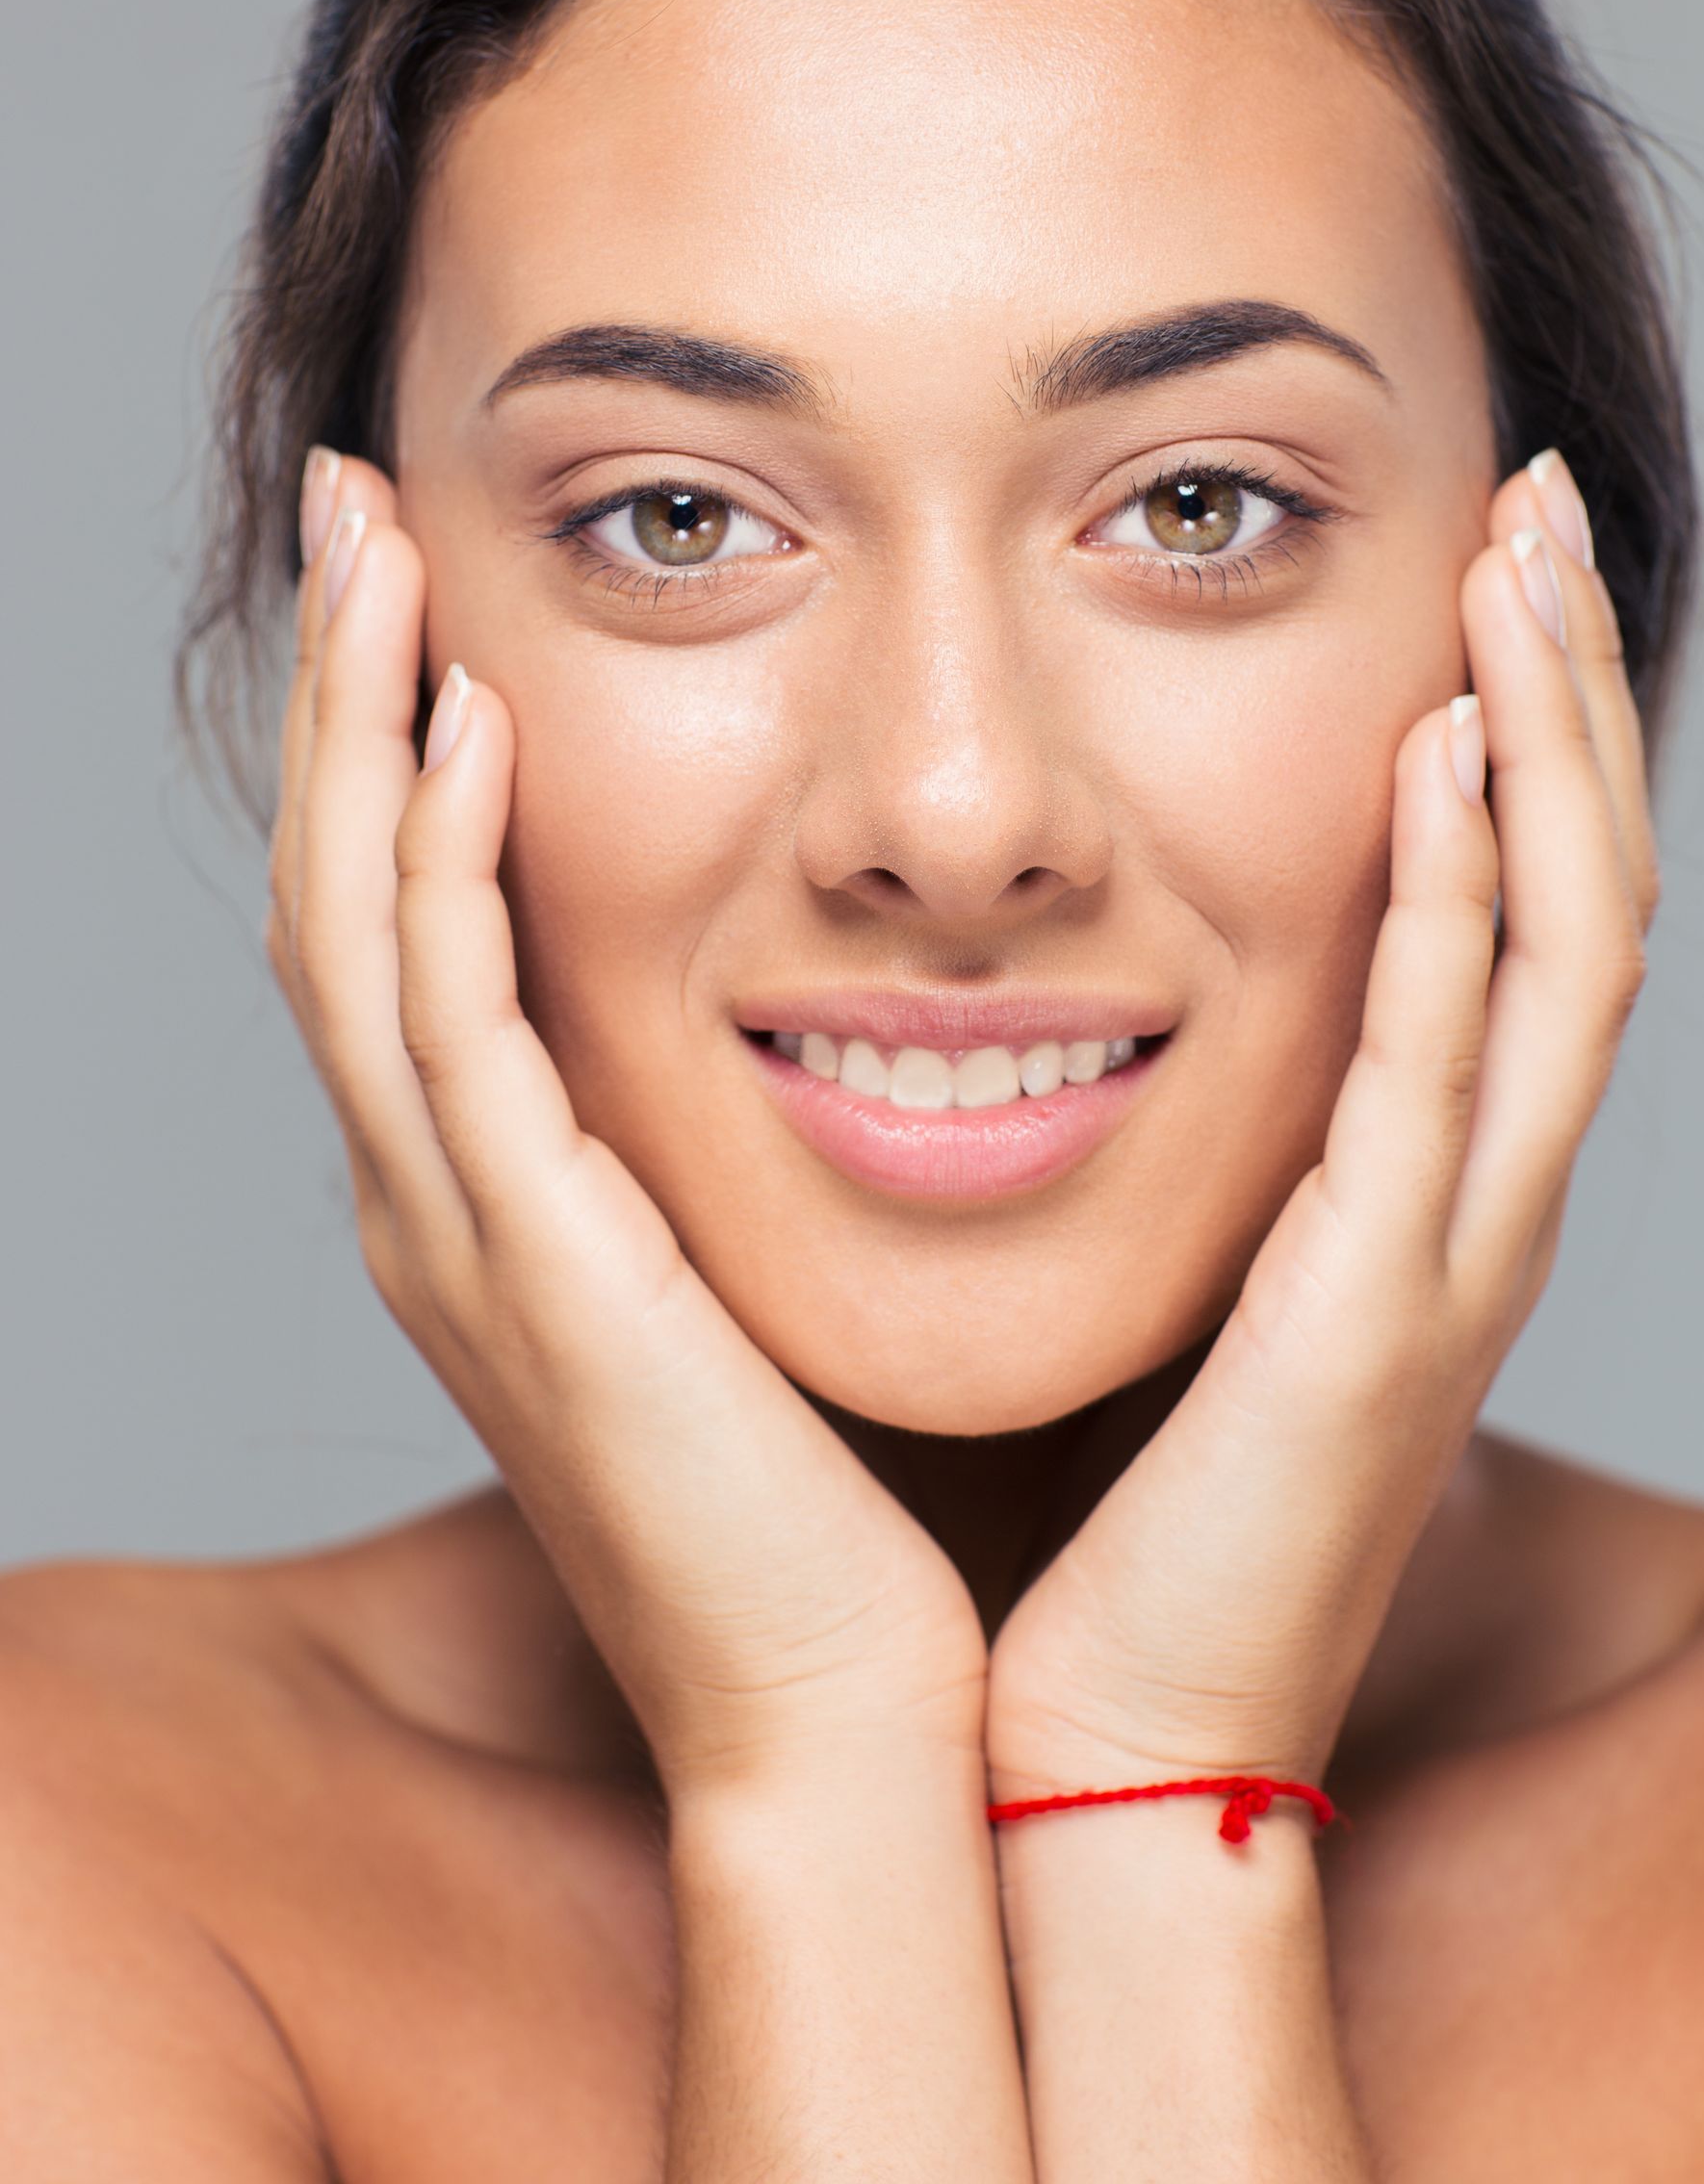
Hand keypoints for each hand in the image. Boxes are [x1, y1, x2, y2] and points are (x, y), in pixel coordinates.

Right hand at [267, 458, 985, 1791]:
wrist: (849, 1714)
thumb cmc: (832, 1495)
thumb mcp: (744, 1268)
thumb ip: (715, 1137)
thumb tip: (802, 994)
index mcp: (493, 1195)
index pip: (398, 920)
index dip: (386, 744)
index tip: (422, 582)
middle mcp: (435, 1201)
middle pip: (335, 888)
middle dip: (340, 689)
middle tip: (358, 508)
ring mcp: (459, 1237)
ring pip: (352, 928)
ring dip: (358, 728)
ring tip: (382, 552)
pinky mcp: (532, 1270)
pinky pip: (449, 1029)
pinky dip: (442, 866)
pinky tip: (468, 729)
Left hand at [986, 457, 1658, 1793]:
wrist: (1116, 1738)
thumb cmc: (1125, 1513)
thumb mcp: (1194, 1277)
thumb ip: (1212, 1138)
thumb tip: (1108, 995)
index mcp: (1428, 1183)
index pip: (1520, 906)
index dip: (1527, 727)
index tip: (1479, 566)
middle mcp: (1480, 1199)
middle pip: (1583, 882)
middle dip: (1569, 682)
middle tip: (1537, 501)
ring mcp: (1456, 1251)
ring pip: (1562, 943)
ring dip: (1551, 741)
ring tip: (1518, 564)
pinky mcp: (1382, 1307)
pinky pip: (1447, 1063)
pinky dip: (1456, 900)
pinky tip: (1438, 753)